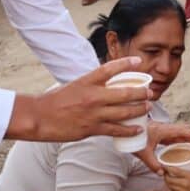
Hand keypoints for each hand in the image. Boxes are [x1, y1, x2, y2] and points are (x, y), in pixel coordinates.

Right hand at [5, 57, 151, 141]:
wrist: (40, 117)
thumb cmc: (55, 101)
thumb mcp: (74, 85)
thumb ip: (91, 84)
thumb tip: (108, 83)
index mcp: (87, 81)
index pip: (110, 68)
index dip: (126, 63)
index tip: (139, 61)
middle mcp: (93, 96)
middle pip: (124, 92)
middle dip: (141, 93)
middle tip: (149, 92)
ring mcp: (94, 113)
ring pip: (124, 112)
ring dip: (139, 110)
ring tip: (147, 107)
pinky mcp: (92, 128)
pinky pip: (116, 129)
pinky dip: (129, 129)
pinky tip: (138, 128)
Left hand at [134, 122, 189, 173]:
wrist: (123, 131)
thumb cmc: (132, 140)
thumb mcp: (143, 154)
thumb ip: (153, 164)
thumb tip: (162, 173)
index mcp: (161, 131)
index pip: (181, 131)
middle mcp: (162, 128)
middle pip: (181, 130)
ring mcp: (160, 129)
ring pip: (176, 131)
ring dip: (185, 136)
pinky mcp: (156, 131)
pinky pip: (170, 134)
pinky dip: (177, 138)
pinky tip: (179, 144)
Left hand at [164, 160, 189, 190]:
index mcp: (189, 176)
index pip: (174, 171)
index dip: (167, 168)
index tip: (163, 164)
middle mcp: (184, 184)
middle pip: (169, 179)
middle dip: (165, 175)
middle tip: (165, 171)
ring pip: (169, 186)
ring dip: (166, 181)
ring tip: (167, 177)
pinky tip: (170, 187)